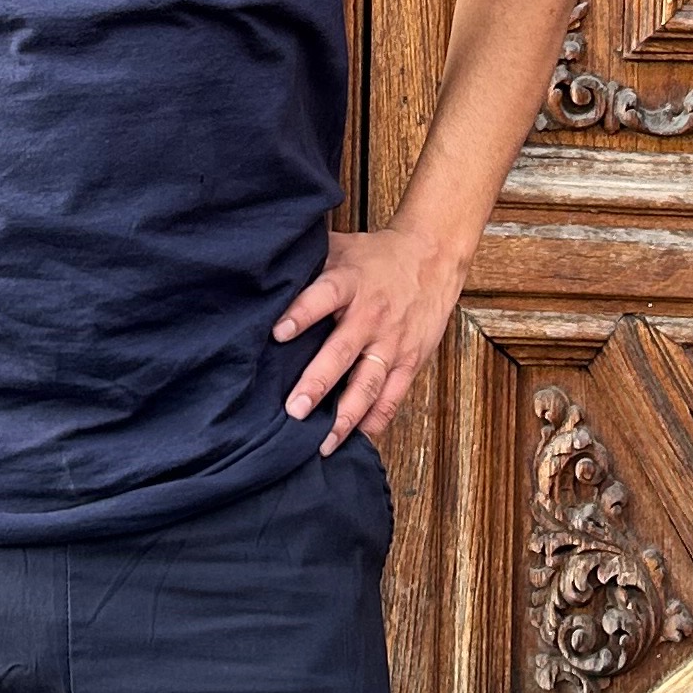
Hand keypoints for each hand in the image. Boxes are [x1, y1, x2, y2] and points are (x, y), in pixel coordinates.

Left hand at [274, 225, 466, 453]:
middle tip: (294, 411)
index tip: (278, 333)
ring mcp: (392, 342)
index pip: (323, 296)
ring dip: (345, 416)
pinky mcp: (410, 361)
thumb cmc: (375, 257)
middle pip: (342, 352)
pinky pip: (392, 397)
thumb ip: (307, 264)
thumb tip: (260, 274)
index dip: (301, 313)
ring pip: (368, 384)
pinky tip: (356, 440)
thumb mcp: (341, 249)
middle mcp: (371, 315)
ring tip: (323, 443)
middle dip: (317, 383)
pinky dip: (375, 421)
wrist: (432, 258)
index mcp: (350, 282)